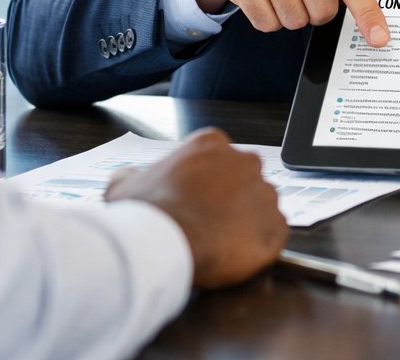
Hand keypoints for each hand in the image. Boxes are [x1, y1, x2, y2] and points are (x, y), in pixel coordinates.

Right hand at [105, 128, 288, 288]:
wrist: (165, 244)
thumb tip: (128, 176)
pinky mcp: (276, 226)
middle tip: (207, 221)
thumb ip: (132, 175)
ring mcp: (265, 194)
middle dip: (230, 198)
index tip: (193, 200)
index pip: (216, 159)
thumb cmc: (146, 213)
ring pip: (260, 205)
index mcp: (211, 144)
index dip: (204, 182)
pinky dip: (260, 244)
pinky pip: (274, 233)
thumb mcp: (123, 185)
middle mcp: (245, 162)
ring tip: (220, 241)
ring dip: (246, 221)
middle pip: (243, 178)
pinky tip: (237, 254)